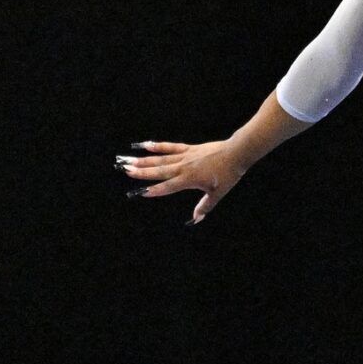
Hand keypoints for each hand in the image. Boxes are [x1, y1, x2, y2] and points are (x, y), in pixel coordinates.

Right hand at [117, 139, 249, 224]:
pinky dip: (158, 146)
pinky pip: (171, 147)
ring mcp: (185, 156)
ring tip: (129, 160)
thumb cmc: (228, 174)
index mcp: (189, 179)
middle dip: (142, 172)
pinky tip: (146, 144)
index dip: (154, 190)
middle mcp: (183, 167)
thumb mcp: (218, 194)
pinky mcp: (189, 148)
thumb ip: (205, 206)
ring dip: (144, 160)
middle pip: (159, 171)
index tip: (140, 192)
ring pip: (161, 159)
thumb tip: (196, 218)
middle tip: (126, 170)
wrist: (236, 153)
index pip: (168, 186)